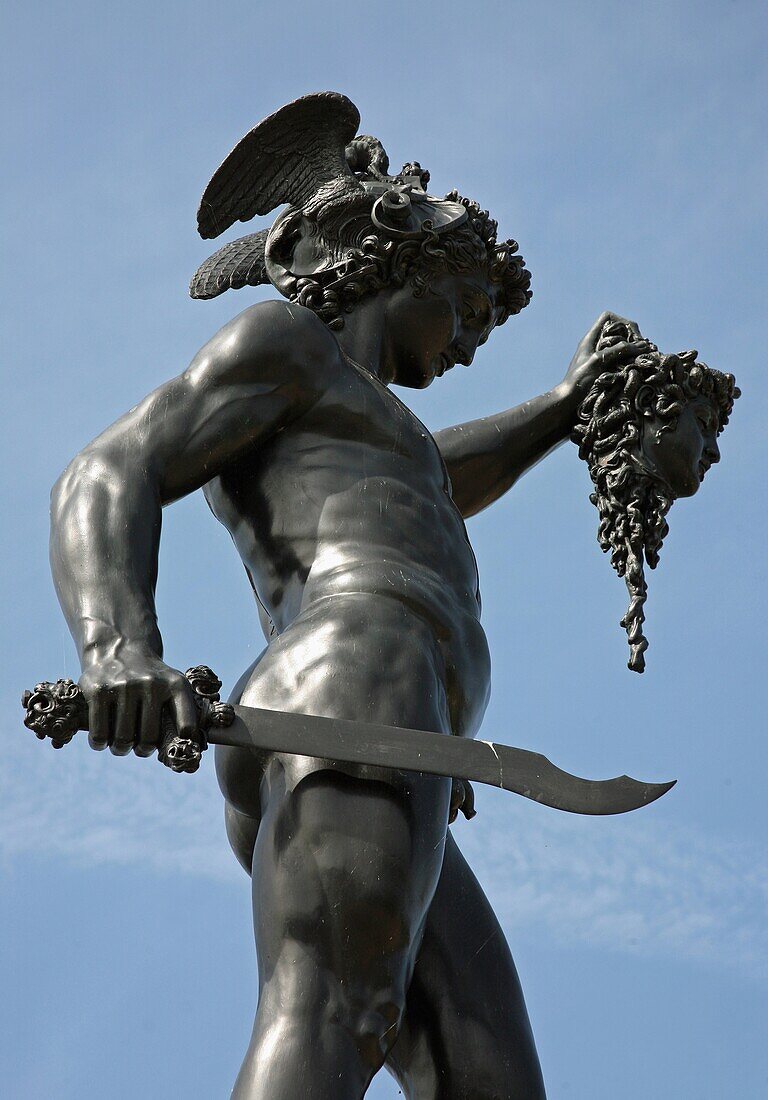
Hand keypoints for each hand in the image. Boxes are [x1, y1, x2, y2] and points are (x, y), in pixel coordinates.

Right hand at [78, 643, 199, 756]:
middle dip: (142, 750)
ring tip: (121, 744)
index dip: (183, 741)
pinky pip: (99, 734)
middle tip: (138, 747)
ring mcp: (124, 686)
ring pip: (122, 740)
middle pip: (148, 740)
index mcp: (175, 685)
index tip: (176, 746)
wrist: (118, 646)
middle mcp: (151, 684)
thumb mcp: (172, 684)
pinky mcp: (98, 690)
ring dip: (120, 749)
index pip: (186, 724)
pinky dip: (100, 744)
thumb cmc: (150, 679)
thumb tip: (188, 746)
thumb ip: (182, 712)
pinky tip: (102, 740)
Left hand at [561, 311, 650, 407]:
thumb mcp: (598, 361)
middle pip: (619, 331)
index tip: (631, 336)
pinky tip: (637, 366)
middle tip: (642, 349)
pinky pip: (621, 359)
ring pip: (622, 345)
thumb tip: (641, 345)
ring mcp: (601, 357)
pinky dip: (631, 360)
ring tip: (643, 357)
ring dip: (633, 350)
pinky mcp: (605, 369)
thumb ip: (618, 350)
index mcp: (591, 338)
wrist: (569, 400)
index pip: (608, 317)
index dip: (622, 322)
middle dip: (632, 337)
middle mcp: (597, 345)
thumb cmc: (579, 380)